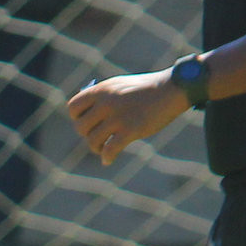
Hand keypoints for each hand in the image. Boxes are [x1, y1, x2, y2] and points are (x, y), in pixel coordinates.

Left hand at [67, 71, 189, 164]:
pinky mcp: (131, 130)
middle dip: (88, 134)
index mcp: (102, 90)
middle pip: (81, 127)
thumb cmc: (145, 89)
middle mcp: (107, 102)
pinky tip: (108, 160)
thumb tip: (85, 115)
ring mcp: (118, 117)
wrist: (172, 89)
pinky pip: (109, 150)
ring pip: (92, 141)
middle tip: (99, 136)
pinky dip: (107, 158)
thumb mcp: (119, 86)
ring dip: (97, 148)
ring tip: (104, 148)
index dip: (78, 118)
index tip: (88, 122)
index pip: (73, 108)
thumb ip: (102, 98)